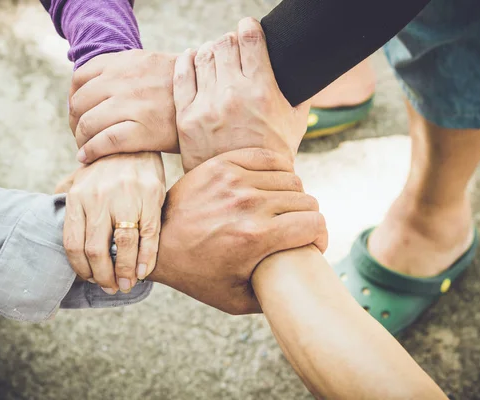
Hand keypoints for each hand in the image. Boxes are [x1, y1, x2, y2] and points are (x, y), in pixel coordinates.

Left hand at [63, 153, 164, 293]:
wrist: (133, 141)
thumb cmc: (105, 166)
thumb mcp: (79, 178)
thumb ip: (65, 195)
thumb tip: (48, 210)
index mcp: (78, 197)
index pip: (73, 244)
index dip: (81, 268)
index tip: (91, 279)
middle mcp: (99, 198)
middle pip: (97, 249)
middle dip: (103, 276)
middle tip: (110, 287)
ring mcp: (126, 198)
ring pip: (123, 245)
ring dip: (125, 272)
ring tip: (126, 284)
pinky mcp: (150, 197)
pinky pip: (148, 235)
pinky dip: (146, 258)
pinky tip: (143, 271)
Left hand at [69, 50, 178, 162]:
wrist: (215, 99)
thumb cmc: (183, 90)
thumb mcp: (153, 66)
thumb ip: (127, 72)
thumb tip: (101, 86)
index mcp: (125, 61)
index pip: (80, 78)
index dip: (74, 98)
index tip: (79, 113)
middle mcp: (124, 79)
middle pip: (80, 103)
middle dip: (75, 122)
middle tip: (81, 136)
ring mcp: (133, 104)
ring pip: (88, 123)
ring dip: (81, 139)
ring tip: (85, 148)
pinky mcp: (143, 130)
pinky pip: (104, 142)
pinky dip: (90, 151)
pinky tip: (87, 158)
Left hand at [148, 148, 326, 314]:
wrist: (158, 244)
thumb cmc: (198, 274)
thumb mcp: (236, 299)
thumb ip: (274, 297)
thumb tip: (301, 288)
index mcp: (256, 237)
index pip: (315, 224)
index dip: (321, 237)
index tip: (312, 244)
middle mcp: (249, 204)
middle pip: (306, 201)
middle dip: (308, 219)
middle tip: (297, 229)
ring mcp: (235, 180)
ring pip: (291, 179)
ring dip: (293, 196)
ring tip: (283, 209)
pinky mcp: (223, 164)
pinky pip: (269, 158)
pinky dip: (278, 170)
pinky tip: (272, 186)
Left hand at [173, 18, 309, 171]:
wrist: (245, 191)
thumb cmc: (275, 155)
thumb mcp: (296, 122)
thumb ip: (299, 91)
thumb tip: (303, 68)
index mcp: (262, 91)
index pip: (250, 39)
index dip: (248, 27)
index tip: (248, 27)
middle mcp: (232, 94)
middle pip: (224, 44)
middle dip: (230, 40)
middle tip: (233, 48)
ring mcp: (206, 106)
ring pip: (203, 56)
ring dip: (211, 50)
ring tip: (216, 57)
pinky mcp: (186, 119)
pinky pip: (181, 76)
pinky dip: (186, 61)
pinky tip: (192, 58)